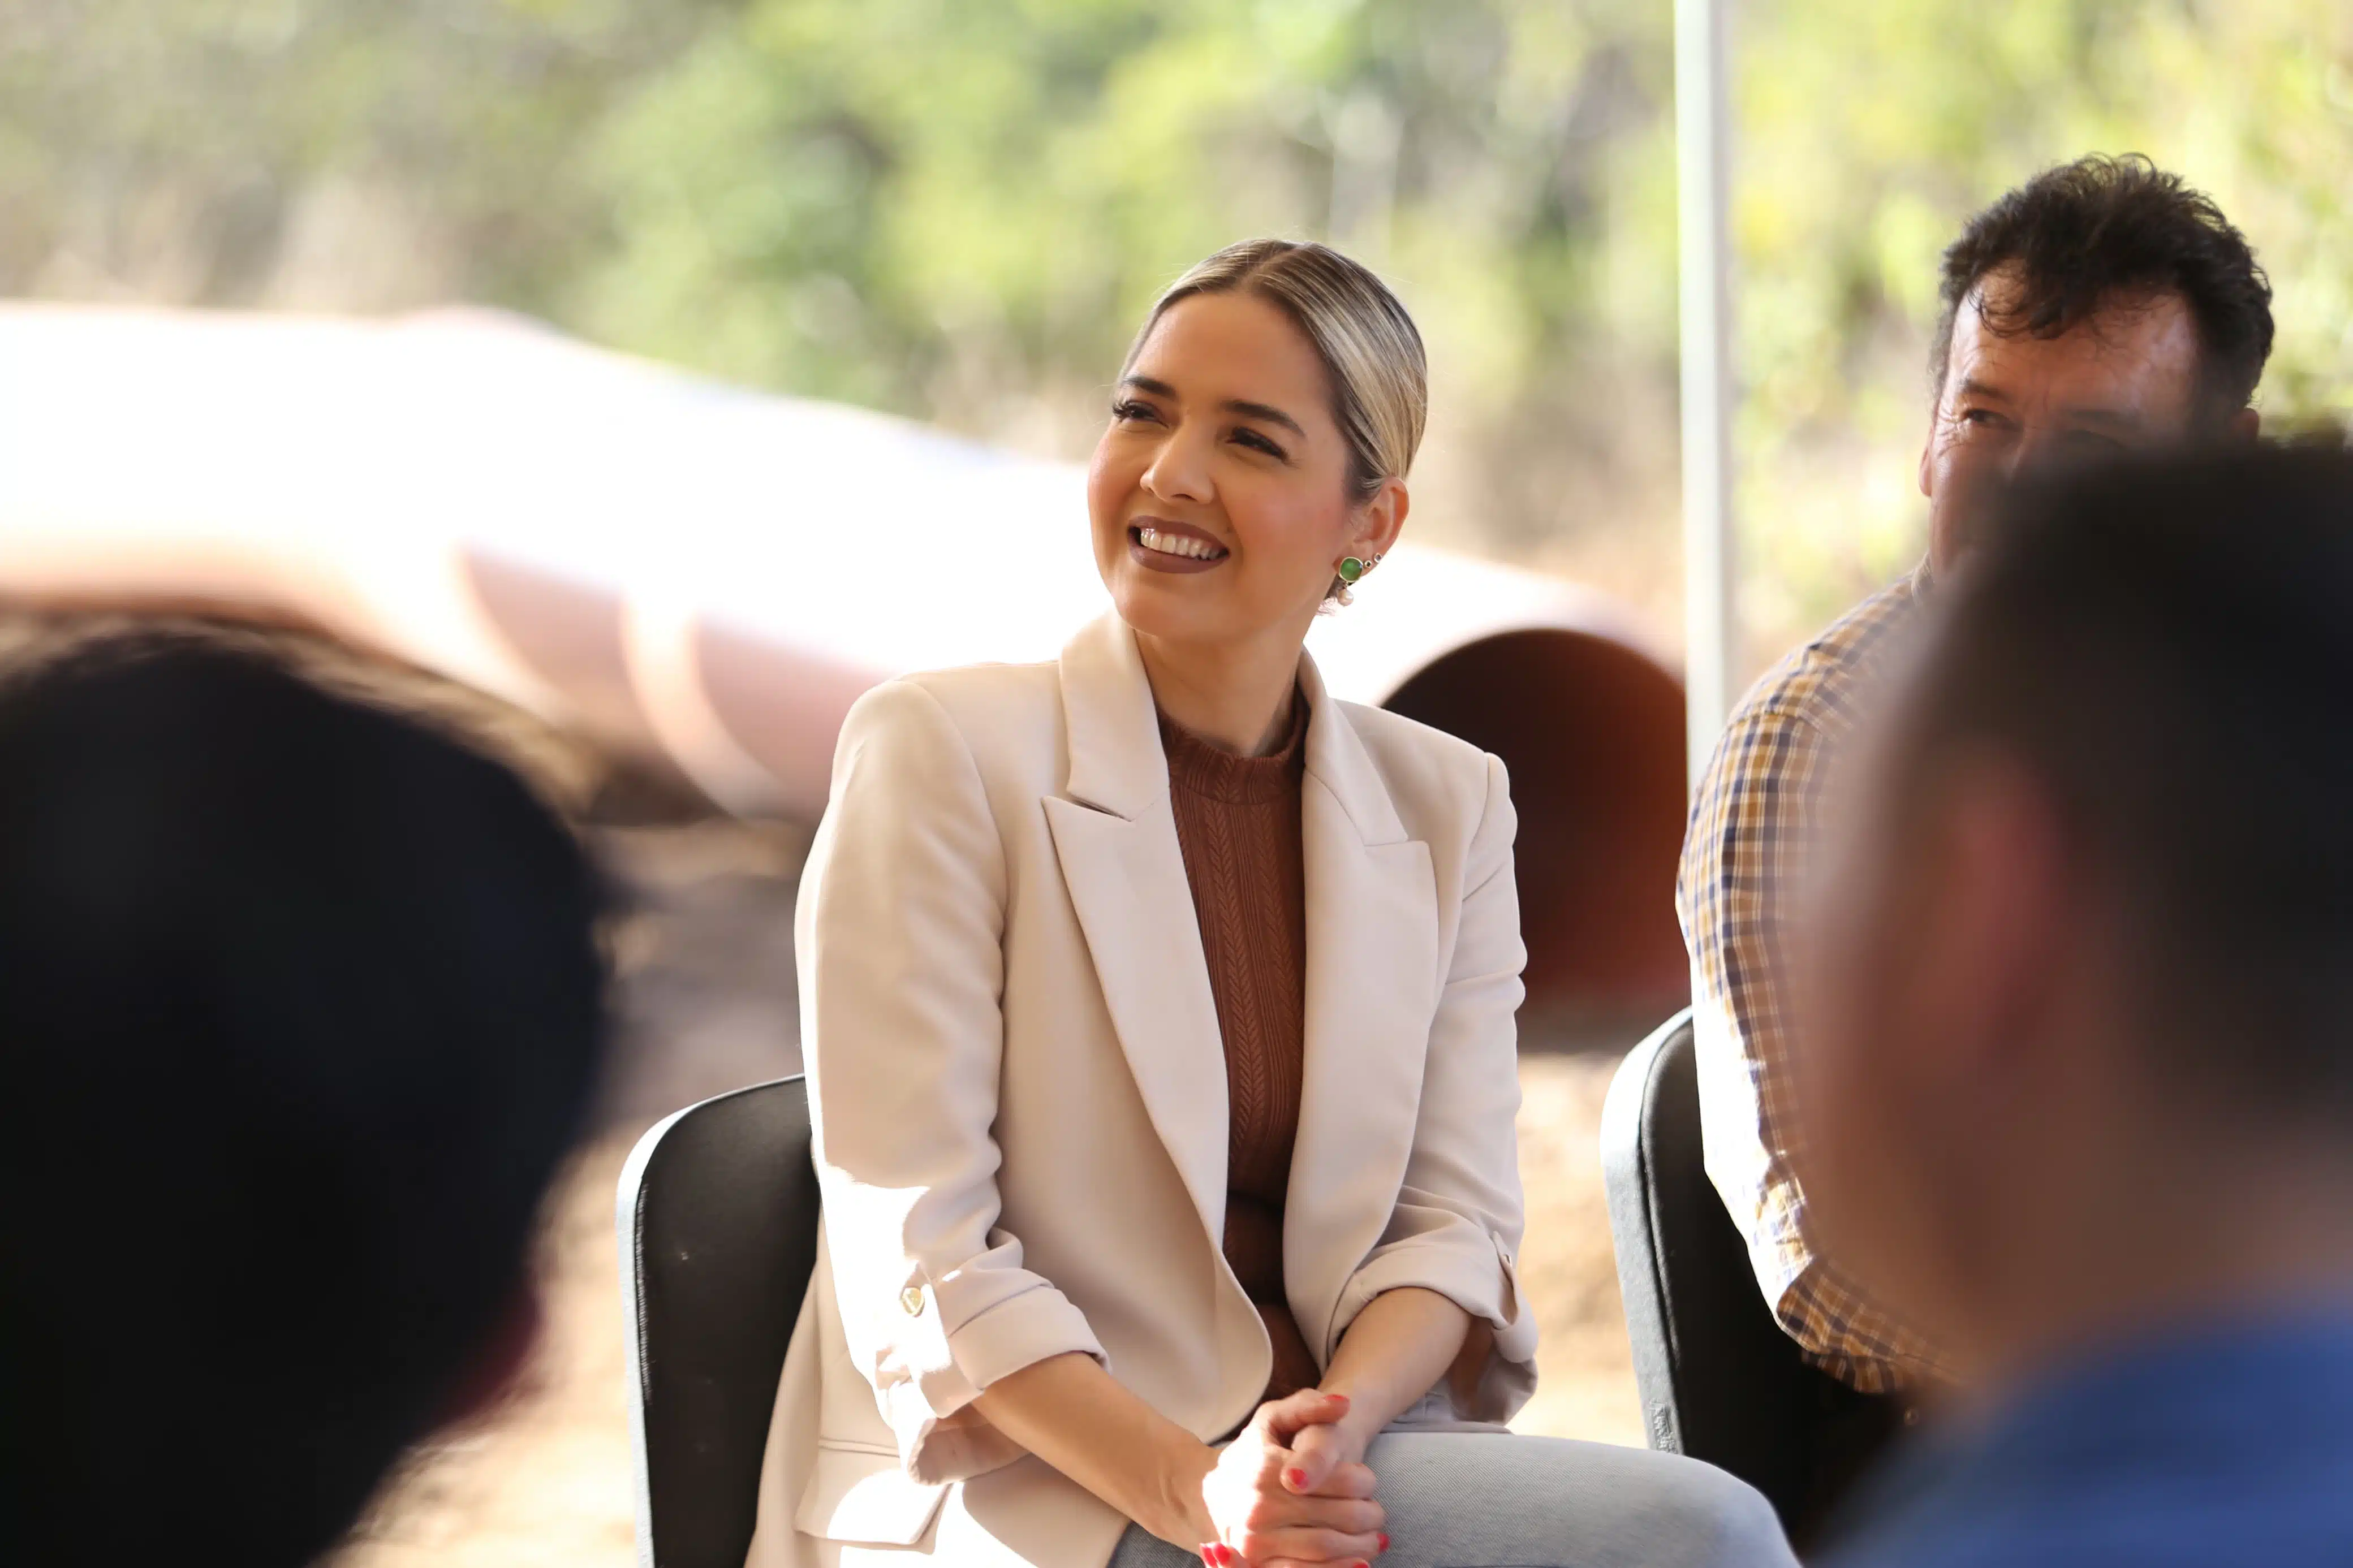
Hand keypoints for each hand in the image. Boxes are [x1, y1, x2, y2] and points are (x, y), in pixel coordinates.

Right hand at [1199, 1389, 1384, 1567]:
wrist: (1211, 1494)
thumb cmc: (1252, 1454)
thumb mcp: (1273, 1420)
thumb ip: (1308, 1407)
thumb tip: (1343, 1406)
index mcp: (1267, 1468)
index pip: (1340, 1480)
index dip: (1365, 1482)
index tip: (1369, 1481)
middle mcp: (1259, 1507)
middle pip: (1338, 1518)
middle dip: (1368, 1516)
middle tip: (1377, 1513)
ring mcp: (1256, 1542)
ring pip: (1326, 1549)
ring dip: (1360, 1546)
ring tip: (1373, 1538)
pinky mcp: (1256, 1565)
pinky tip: (1358, 1563)